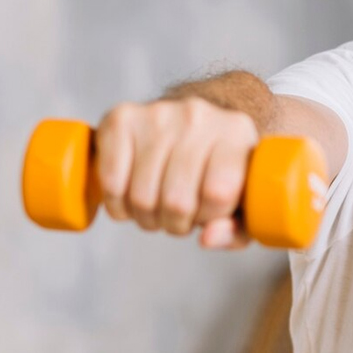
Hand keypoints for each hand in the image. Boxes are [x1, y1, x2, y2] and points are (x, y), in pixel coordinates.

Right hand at [93, 97, 258, 248]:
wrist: (191, 127)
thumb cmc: (220, 170)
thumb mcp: (241, 202)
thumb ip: (236, 229)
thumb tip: (206, 238)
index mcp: (236, 132)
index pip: (218, 193)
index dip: (209, 216)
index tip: (208, 210)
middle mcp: (197, 116)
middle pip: (176, 200)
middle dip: (175, 223)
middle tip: (179, 216)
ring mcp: (157, 114)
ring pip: (141, 196)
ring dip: (147, 217)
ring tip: (158, 207)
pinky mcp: (121, 118)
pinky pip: (111, 182)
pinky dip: (117, 204)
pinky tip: (130, 197)